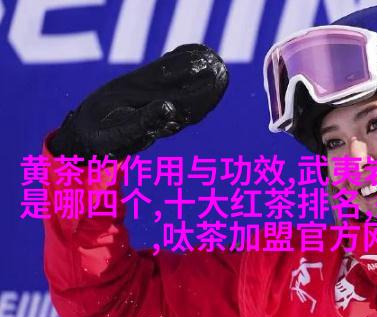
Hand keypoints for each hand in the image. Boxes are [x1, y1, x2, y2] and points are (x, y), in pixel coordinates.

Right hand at [48, 44, 228, 158]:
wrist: (91, 133)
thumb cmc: (108, 137)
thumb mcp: (125, 130)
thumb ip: (147, 120)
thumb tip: (169, 107)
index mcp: (168, 122)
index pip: (194, 105)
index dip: (207, 92)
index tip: (217, 76)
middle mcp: (168, 110)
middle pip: (194, 92)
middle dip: (206, 78)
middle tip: (218, 61)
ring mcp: (158, 97)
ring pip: (182, 81)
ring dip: (195, 67)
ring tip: (208, 52)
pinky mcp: (146, 87)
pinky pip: (165, 73)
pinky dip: (178, 61)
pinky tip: (190, 50)